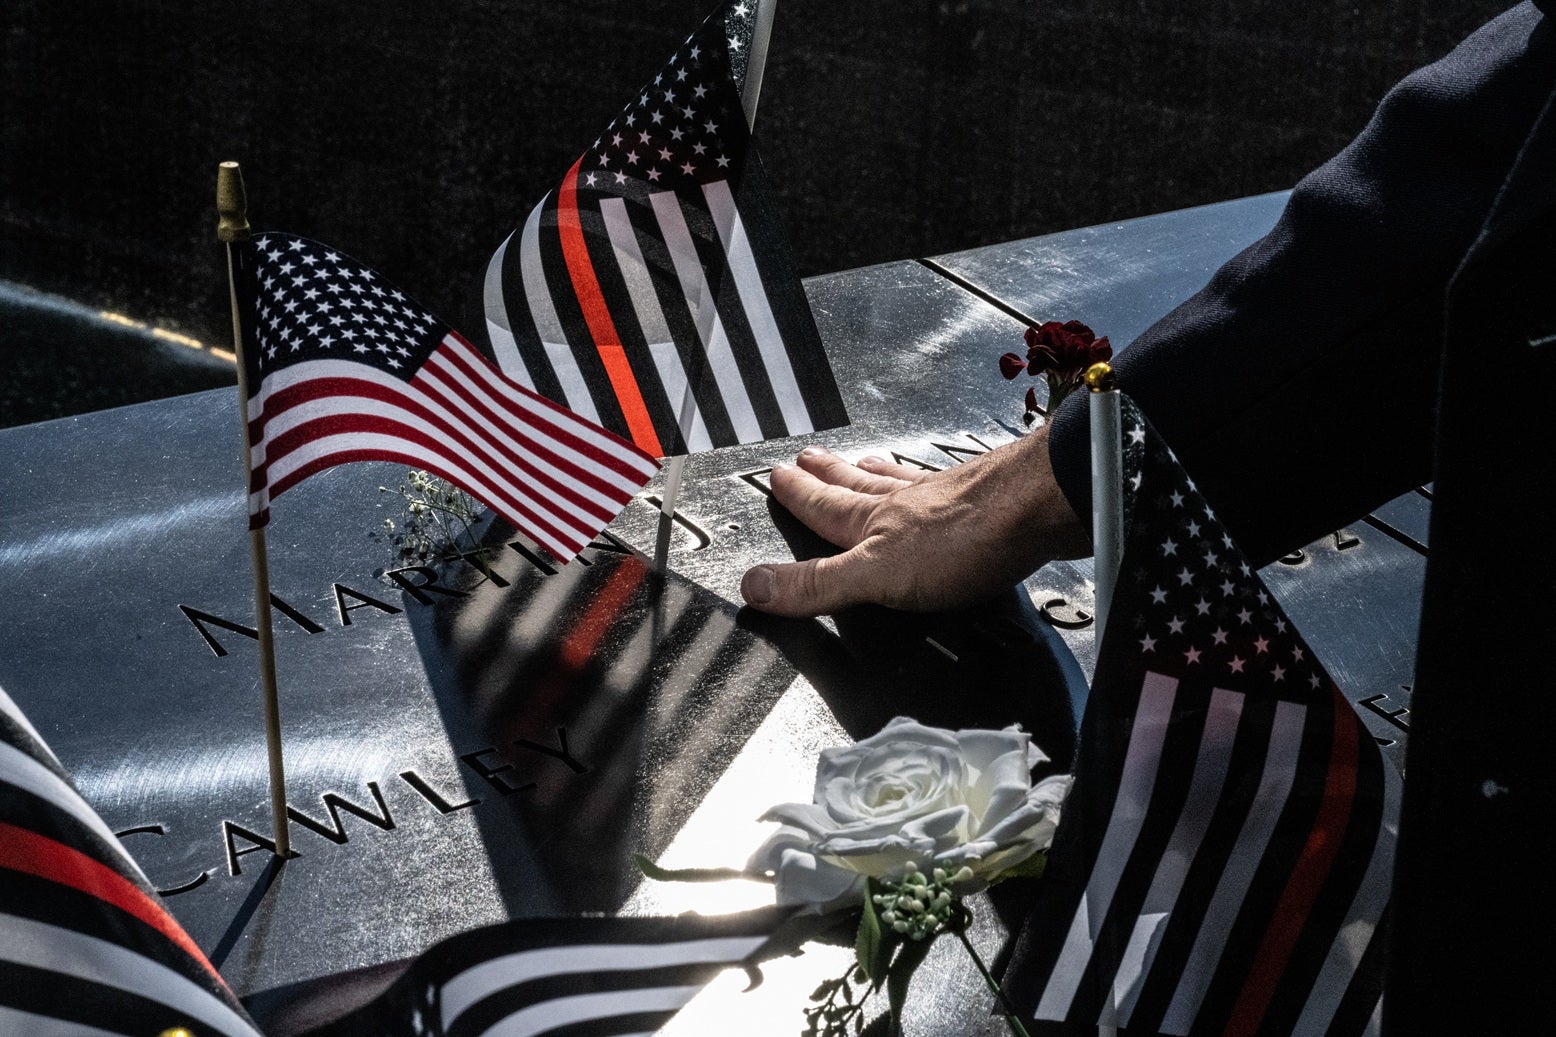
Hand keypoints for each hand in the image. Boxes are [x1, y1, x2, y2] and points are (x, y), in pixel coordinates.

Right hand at [740, 425, 1089, 616]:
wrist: (1040, 508)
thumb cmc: (967, 539)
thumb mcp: (876, 575)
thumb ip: (818, 584)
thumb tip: (757, 587)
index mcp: (875, 521)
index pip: (825, 508)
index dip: (799, 497)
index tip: (778, 479)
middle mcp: (907, 502)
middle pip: (857, 485)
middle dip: (828, 476)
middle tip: (808, 457)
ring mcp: (948, 498)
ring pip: (898, 480)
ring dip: (874, 472)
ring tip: (861, 460)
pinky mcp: (988, 503)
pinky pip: (944, 487)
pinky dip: (929, 481)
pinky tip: (940, 482)